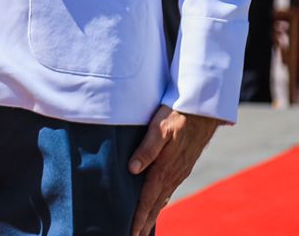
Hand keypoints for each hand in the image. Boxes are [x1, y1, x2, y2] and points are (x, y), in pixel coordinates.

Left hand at [127, 105, 220, 235]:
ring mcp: (179, 172)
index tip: (131, 232)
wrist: (203, 111)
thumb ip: (146, 149)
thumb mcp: (158, 129)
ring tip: (142, 227)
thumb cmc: (176, 115)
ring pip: (162, 198)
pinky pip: (168, 189)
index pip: (148, 198)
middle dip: (144, 222)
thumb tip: (132, 170)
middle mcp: (173, 174)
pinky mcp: (182, 166)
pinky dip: (159, 201)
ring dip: (152, 214)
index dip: (138, 216)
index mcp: (164, 168)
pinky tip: (156, 204)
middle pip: (155, 204)